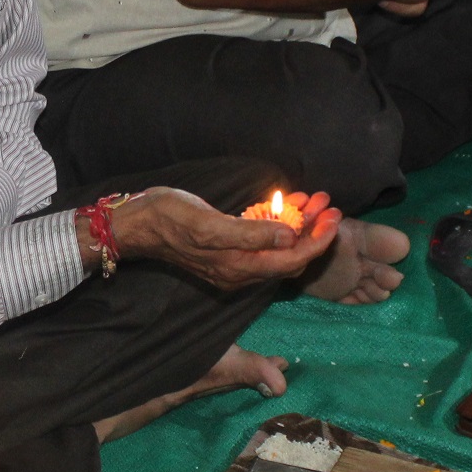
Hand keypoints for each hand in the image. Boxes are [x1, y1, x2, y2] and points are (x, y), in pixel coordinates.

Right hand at [105, 185, 338, 289]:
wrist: (137, 222)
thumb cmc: (169, 218)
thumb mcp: (210, 224)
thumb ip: (251, 235)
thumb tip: (289, 237)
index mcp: (239, 268)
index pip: (292, 260)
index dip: (318, 240)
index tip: (334, 217)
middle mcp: (240, 271)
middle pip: (290, 258)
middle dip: (314, 233)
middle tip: (329, 206)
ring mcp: (233, 262)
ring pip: (279, 249)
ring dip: (300, 226)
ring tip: (315, 200)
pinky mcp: (226, 250)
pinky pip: (263, 241)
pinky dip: (279, 223)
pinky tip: (288, 202)